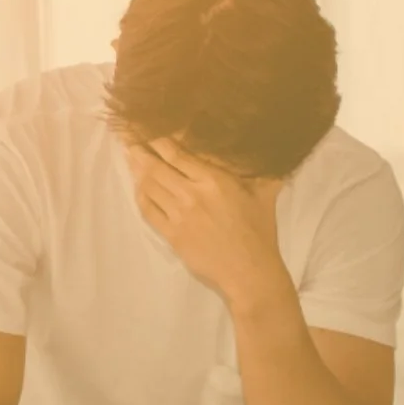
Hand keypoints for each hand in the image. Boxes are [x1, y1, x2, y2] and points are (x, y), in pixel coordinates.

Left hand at [124, 137, 289, 304]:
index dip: (160, 141)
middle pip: (157, 167)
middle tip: (131, 140)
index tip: (151, 132)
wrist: (250, 272)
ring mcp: (179, 216)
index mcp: (214, 181)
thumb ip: (263, 172)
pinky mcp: (172, 235)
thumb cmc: (260, 234)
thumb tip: (272, 153)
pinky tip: (138, 187)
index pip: (177, 154)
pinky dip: (140, 196)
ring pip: (149, 186)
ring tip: (131, 159)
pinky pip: (148, 210)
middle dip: (141, 151)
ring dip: (137, 171)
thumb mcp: (265, 196)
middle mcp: (192, 194)